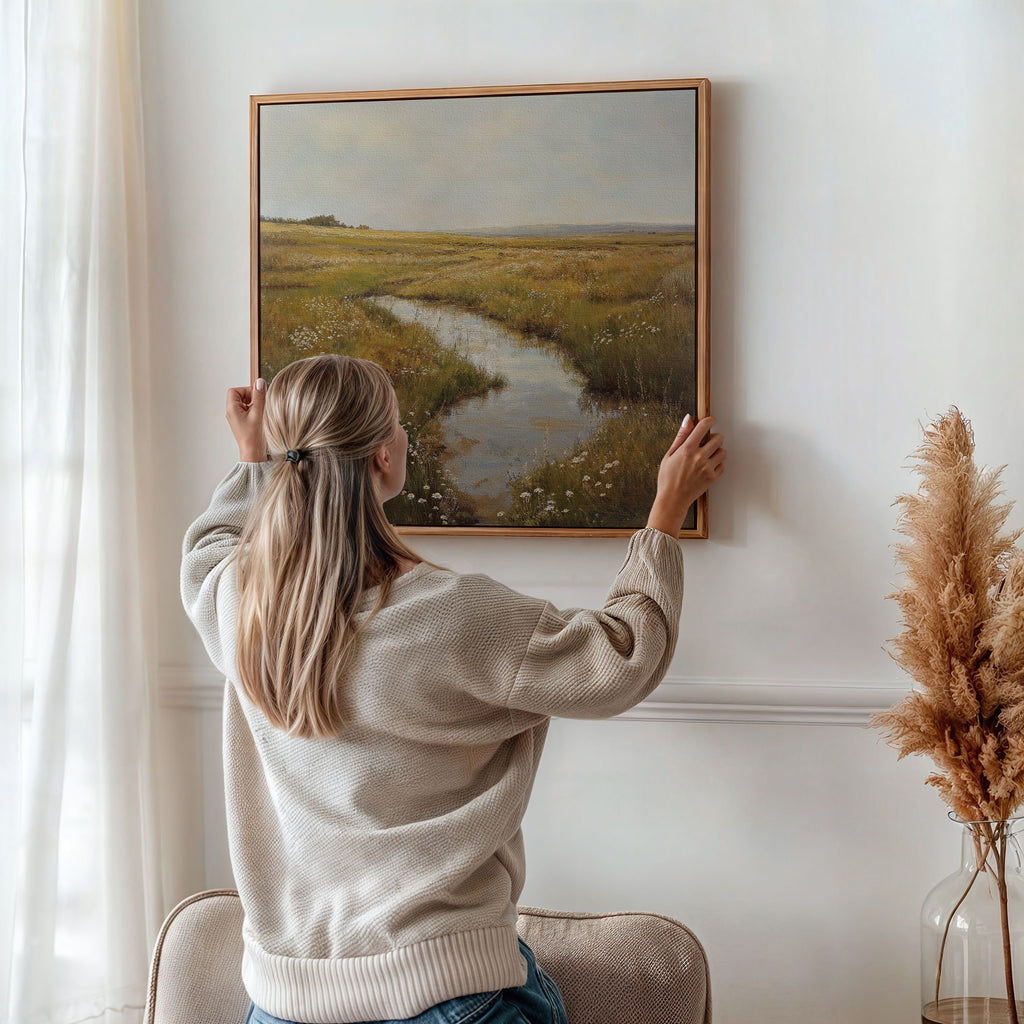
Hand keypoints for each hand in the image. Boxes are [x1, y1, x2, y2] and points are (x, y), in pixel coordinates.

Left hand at [226, 378, 266, 461]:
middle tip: (259, 405)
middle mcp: (231, 412)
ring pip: (244, 403)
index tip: (256, 396)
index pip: (235, 391)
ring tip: (259, 413)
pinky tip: (259, 418)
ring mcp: (236, 417)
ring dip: (253, 404)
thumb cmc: (253, 437)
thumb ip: (259, 397)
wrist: (253, 453)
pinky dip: (253, 411)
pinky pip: (246, 410)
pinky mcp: (241, 422)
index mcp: (232, 409)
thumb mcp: (258, 414)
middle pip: (239, 395)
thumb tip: (260, 382)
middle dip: (250, 397)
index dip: (246, 390)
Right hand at [646, 415, 725, 535]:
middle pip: (718, 438)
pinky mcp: (712, 478)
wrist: (672, 499)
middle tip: (709, 442)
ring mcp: (707, 468)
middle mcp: (699, 457)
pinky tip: (708, 466)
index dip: (709, 421)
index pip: (704, 426)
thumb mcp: (669, 454)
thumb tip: (688, 419)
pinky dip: (718, 465)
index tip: (710, 421)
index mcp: (687, 448)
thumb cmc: (667, 478)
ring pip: (723, 452)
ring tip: (709, 455)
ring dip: (718, 451)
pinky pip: (722, 466)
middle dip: (715, 437)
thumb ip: (681, 436)